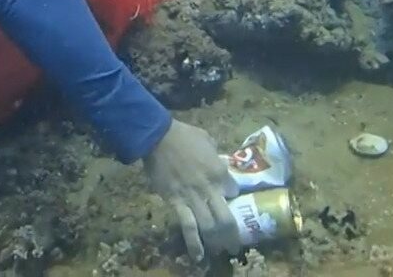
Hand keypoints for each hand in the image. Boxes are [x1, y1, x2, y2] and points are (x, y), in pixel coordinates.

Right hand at [143, 119, 240, 260]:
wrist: (157, 137)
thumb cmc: (183, 135)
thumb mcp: (207, 140)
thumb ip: (216, 156)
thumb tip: (219, 164)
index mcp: (219, 171)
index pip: (234, 192)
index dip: (233, 198)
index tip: (228, 201)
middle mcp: (210, 188)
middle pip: (226, 217)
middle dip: (232, 234)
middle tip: (235, 244)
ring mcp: (193, 197)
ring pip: (209, 226)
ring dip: (217, 242)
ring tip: (221, 251)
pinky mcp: (176, 202)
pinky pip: (188, 226)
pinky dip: (194, 243)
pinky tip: (199, 256)